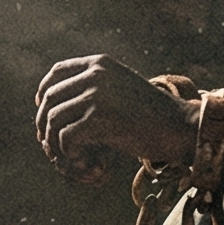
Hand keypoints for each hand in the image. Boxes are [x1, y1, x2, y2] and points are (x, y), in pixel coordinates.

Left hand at [34, 56, 197, 183]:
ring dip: (54, 142)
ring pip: (53, 119)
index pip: (56, 73)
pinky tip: (81, 160)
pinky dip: (68, 153)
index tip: (44, 112)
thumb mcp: (120, 89)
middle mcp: (96, 74)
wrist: (179, 127)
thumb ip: (93, 89)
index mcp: (100, 63)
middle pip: (50, 98)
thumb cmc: (150, 115)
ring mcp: (97, 95)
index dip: (44, 94)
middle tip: (51, 144)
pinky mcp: (99, 118)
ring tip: (67, 156)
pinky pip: (66, 138)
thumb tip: (53, 106)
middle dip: (45, 124)